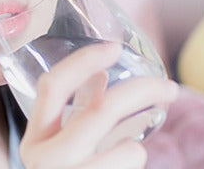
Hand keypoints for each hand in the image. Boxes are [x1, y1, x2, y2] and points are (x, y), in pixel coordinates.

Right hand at [19, 42, 178, 168]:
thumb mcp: (65, 146)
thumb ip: (79, 112)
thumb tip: (102, 73)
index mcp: (34, 141)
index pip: (53, 88)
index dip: (84, 61)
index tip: (114, 47)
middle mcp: (45, 162)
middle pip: (101, 111)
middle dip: (142, 91)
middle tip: (168, 87)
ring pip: (129, 151)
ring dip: (138, 148)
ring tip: (129, 155)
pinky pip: (133, 165)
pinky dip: (135, 163)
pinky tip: (124, 168)